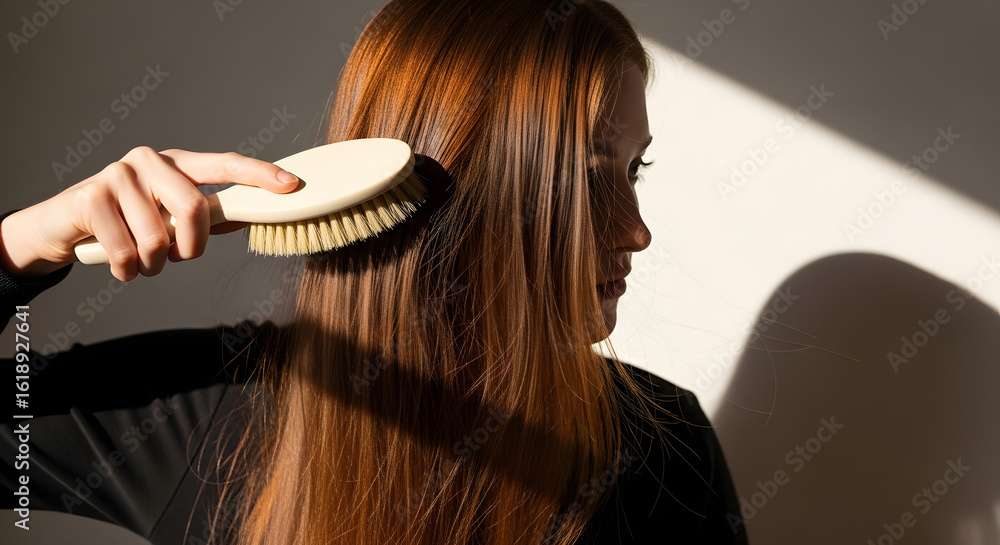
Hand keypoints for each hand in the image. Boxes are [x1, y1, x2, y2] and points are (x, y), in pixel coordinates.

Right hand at [0, 146, 299, 281]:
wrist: (61, 227)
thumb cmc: (125, 222)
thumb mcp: (167, 217)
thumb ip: (206, 216)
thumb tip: (249, 216)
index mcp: (176, 164)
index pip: (225, 164)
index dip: (259, 174)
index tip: (292, 186)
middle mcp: (150, 161)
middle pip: (195, 208)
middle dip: (191, 248)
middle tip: (176, 256)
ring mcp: (119, 174)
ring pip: (158, 240)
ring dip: (152, 265)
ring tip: (137, 257)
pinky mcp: (91, 196)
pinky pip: (127, 253)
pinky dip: (126, 270)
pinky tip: (116, 260)